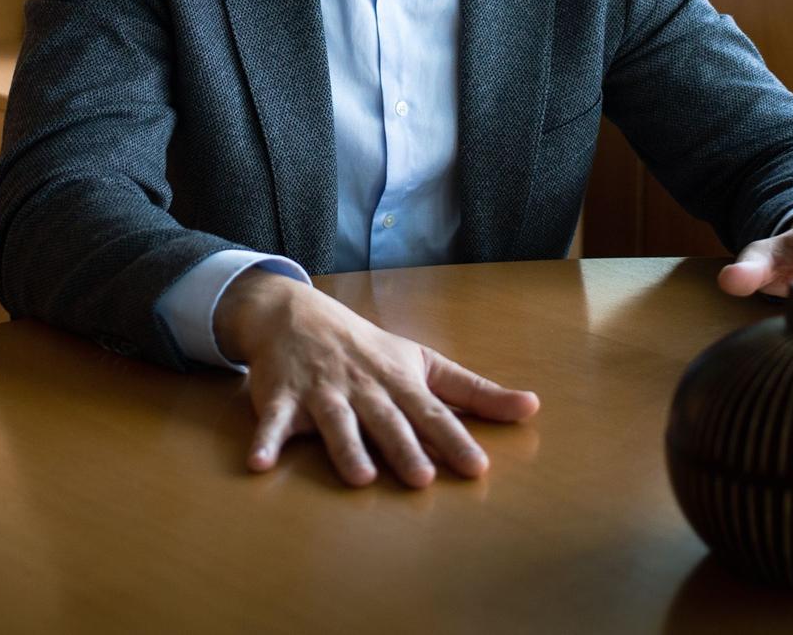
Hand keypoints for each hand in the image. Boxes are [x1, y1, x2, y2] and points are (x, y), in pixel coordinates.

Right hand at [214, 269, 538, 487]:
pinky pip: (273, 422)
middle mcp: (363, 387)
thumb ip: (475, 392)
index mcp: (398, 381)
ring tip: (359, 479)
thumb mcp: (423, 363)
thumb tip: (532, 407)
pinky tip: (260, 465)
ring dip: (346, 448)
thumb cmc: (368, 349)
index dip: (454, 439)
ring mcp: (321, 391)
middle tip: (421, 479)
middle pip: (386, 420)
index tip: (476, 467)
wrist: (296, 314)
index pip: (431, 413)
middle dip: (402, 447)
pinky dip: (266, 441)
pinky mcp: (281, 398)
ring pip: (336, 422)